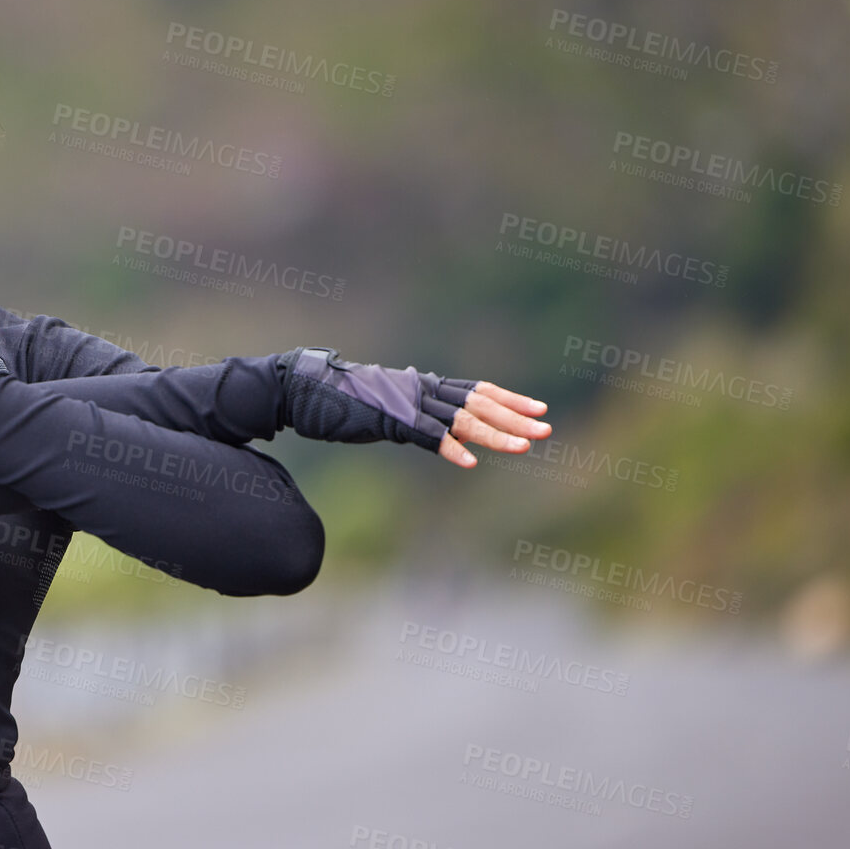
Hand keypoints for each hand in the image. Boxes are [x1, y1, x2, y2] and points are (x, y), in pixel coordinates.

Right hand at [277, 345, 549, 467]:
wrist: (302, 388)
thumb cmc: (339, 401)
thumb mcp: (385, 409)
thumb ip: (413, 416)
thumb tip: (433, 428)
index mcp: (423, 386)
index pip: (476, 390)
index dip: (509, 399)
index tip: (538, 408)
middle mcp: (422, 390)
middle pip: (479, 403)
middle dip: (515, 417)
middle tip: (547, 429)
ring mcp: (407, 404)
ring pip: (461, 418)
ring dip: (495, 434)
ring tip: (524, 446)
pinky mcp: (388, 419)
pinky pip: (425, 435)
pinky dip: (448, 447)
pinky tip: (470, 462)